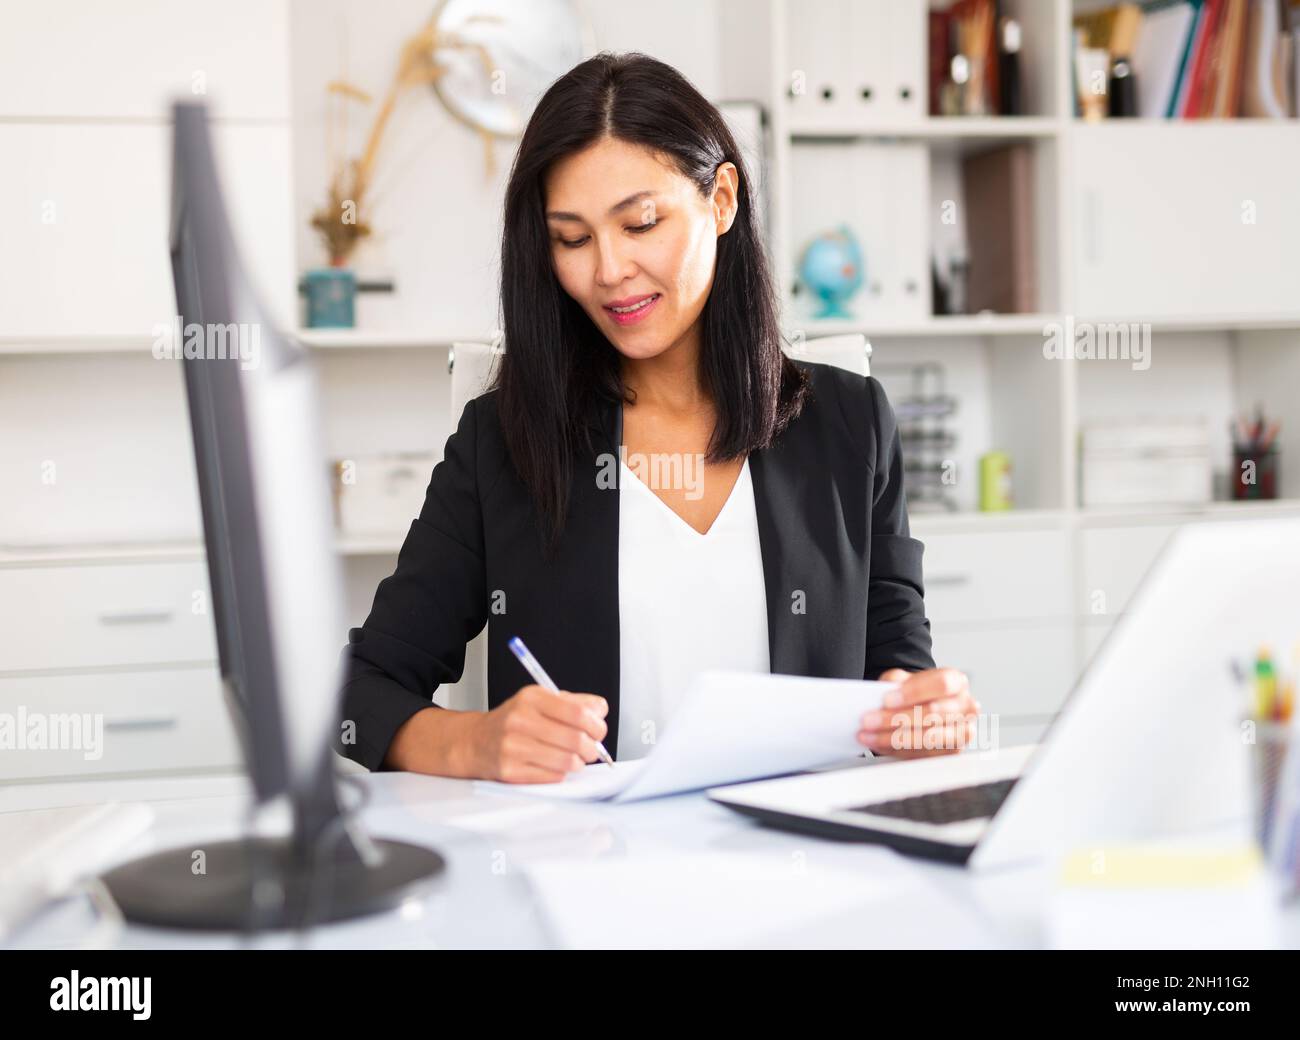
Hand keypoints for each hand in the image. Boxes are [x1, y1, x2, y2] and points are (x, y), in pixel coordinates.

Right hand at [469, 684, 608, 782]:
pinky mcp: (510, 771)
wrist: (476, 741)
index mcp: (532, 698)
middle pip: (575, 739)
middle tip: (591, 749)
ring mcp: (513, 747)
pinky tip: (555, 766)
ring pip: (567, 761)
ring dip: (578, 763)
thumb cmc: (515, 721)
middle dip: (592, 748)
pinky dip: (561, 773)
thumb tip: (600, 710)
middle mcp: (520, 720)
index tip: (599, 731)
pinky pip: (553, 777)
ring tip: (575, 759)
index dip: (596, 725)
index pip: (578, 712)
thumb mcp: (541, 701)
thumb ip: (574, 702)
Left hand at [857, 667, 980, 758]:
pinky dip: (897, 750)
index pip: (941, 684)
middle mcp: (966, 707)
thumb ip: (895, 681)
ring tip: (869, 735)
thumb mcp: (904, 679)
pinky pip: (924, 755)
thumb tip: (879, 694)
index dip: (914, 692)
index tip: (887, 699)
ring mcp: (963, 732)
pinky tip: (879, 744)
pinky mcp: (953, 753)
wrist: (924, 707)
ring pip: (930, 738)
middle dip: (897, 718)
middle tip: (869, 720)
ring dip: (894, 738)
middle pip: (934, 713)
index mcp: (957, 682)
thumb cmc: (916, 693)